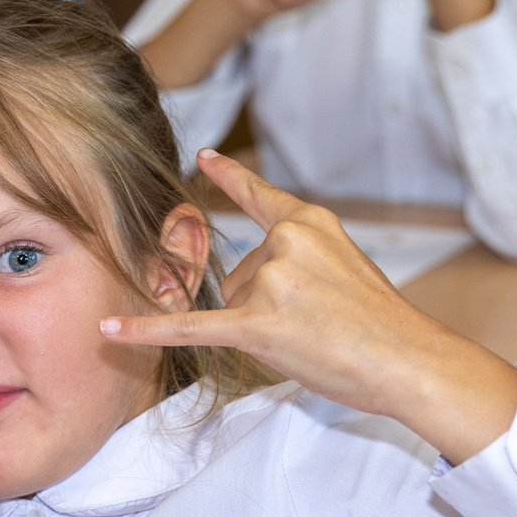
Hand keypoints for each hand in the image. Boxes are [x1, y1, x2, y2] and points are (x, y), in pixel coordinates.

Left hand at [101, 151, 516, 463]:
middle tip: (322, 324)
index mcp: (308, 222)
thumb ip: (300, 260)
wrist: (407, 359)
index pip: (259, 196)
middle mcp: (285, 242)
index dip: (229, 177)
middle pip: (243, 275)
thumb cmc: (382, 324)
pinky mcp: (257, 326)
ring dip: (264, 330)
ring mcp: (270, 283)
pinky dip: (148, 334)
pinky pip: (191, 328)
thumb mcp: (347, 266)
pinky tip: (110, 334)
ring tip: (315, 339)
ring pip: (235, 307)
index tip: (203, 157)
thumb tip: (255, 286)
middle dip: (268, 306)